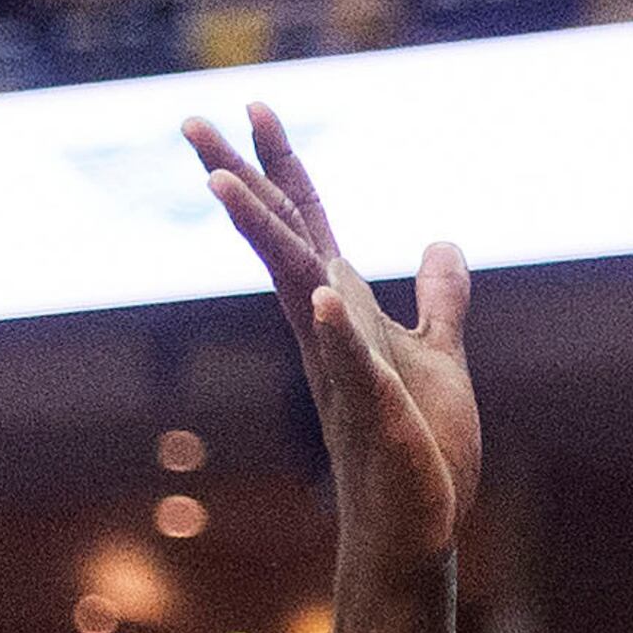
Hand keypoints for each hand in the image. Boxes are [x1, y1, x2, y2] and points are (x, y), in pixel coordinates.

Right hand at [184, 104, 480, 591]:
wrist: (414, 526)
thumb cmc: (418, 445)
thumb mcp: (438, 354)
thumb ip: (439, 298)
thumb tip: (440, 239)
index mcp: (342, 314)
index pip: (309, 226)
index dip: (285, 168)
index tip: (257, 107)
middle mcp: (328, 333)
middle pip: (282, 243)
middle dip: (242, 182)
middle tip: (193, 119)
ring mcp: (343, 371)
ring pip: (297, 292)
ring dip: (266, 238)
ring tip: (225, 184)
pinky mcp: (374, 414)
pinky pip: (351, 364)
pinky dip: (338, 328)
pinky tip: (328, 291)